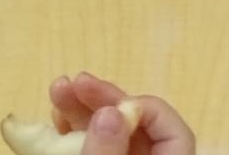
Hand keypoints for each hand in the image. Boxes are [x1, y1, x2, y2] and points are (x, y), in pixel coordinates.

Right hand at [50, 72, 195, 154]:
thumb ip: (107, 153)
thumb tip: (110, 111)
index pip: (172, 130)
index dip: (141, 109)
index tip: (106, 104)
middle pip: (136, 125)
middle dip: (103, 100)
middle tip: (74, 81)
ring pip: (111, 132)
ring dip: (82, 109)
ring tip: (57, 90)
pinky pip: (96, 145)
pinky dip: (76, 132)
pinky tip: (56, 119)